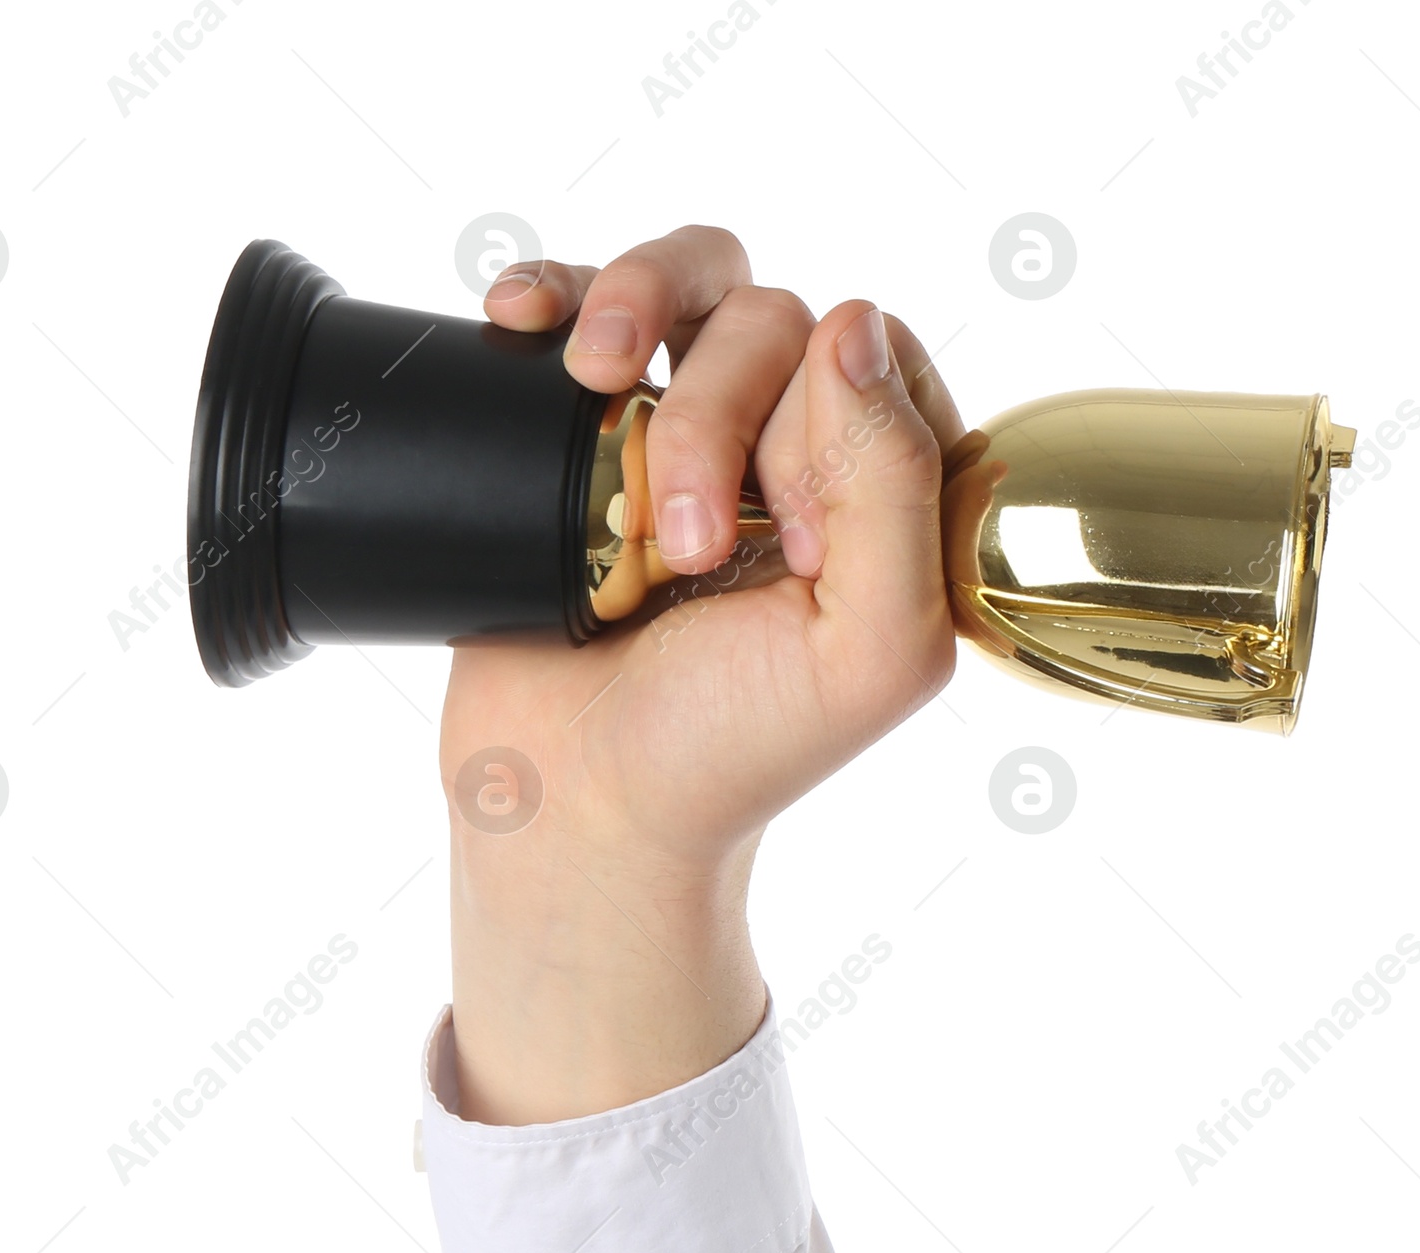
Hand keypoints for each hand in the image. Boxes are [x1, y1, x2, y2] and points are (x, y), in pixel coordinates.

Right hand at [441, 224, 963, 1122]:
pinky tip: (522, 317)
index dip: (830, 420)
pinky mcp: (587, 431)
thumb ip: (898, 492)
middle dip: (714, 417)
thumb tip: (853, 324)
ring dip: (636, 310)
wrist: (572, 805)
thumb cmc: (725, 752)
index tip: (785, 538)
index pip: (883, 361)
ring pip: (692, 281)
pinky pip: (584, 298)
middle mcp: (794, 456)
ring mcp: (688, 434)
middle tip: (679, 545)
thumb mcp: (864, 651)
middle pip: (776, 319)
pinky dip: (555, 286)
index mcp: (886, 503)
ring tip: (590, 385)